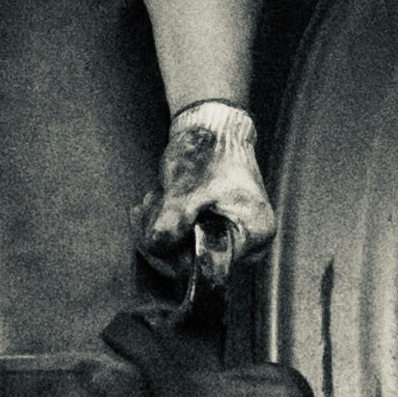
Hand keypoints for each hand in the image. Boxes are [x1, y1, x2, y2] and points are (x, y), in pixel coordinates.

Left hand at [138, 99, 276, 290]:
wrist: (213, 128)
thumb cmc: (208, 152)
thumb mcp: (184, 187)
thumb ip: (172, 221)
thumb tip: (157, 246)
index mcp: (253, 234)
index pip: (209, 268)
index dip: (175, 258)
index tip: (152, 237)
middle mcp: (249, 244)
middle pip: (194, 264)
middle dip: (162, 240)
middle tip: (144, 211)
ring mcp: (233, 239)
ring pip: (184, 255)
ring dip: (159, 230)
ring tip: (152, 199)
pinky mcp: (217, 233)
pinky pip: (184, 244)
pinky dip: (166, 225)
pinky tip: (158, 203)